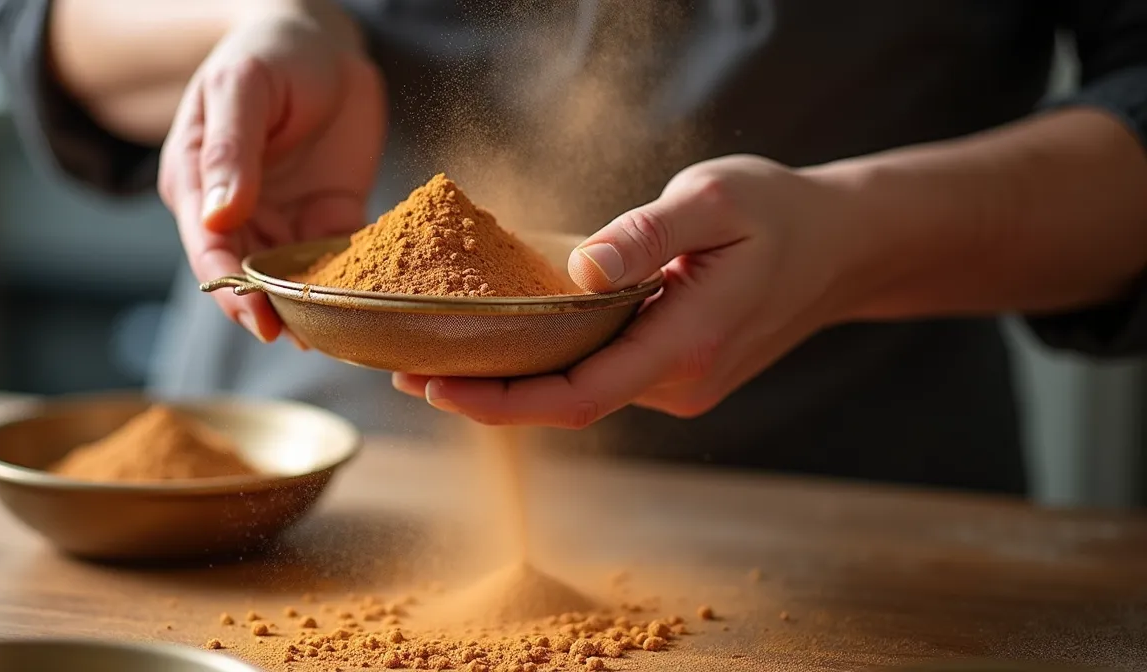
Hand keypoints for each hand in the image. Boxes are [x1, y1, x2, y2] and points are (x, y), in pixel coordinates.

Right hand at [159, 7, 384, 341]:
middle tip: (300, 339)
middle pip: (248, 274)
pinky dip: (351, 281)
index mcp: (198, 182)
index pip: (208, 248)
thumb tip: (219, 217)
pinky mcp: (330, 214)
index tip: (257, 317)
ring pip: (293, 276)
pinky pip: (340, 257)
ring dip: (311, 305)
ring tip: (336, 336)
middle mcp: (238, 209)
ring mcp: (285, 216)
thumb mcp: (242, 89)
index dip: (230, 288)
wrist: (324, 39)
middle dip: (271, 309)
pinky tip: (369, 303)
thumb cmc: (270, 52)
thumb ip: (231, 152)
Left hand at [393, 155, 862, 426]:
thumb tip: (580, 266)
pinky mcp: (675, 375)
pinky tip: (505, 340)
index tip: (436, 385)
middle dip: (485, 393)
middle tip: (405, 368)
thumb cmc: (780, 214)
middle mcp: (680, 382)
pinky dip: (547, 366)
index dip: (502, 401)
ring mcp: (679, 386)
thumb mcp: (715, 201)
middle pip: (566, 402)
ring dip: (512, 381)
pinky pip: (599, 377)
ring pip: (581, 393)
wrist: (842, 247)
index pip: (577, 395)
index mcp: (687, 343)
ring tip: (436, 352)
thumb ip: (647, 235)